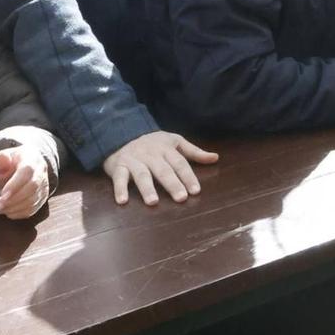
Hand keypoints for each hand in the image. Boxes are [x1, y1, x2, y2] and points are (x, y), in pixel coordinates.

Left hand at [0, 145, 53, 219]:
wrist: (22, 166)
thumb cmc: (8, 164)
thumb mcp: (0, 159)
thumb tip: (3, 158)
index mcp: (31, 158)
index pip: (27, 171)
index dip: (15, 185)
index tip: (1, 196)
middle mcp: (41, 171)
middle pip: (32, 188)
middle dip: (12, 200)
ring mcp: (44, 185)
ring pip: (33, 201)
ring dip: (13, 208)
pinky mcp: (42, 197)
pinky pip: (33, 209)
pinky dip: (18, 213)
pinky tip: (6, 211)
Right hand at [102, 130, 218, 206]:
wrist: (121, 132)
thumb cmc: (152, 142)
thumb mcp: (174, 141)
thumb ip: (194, 152)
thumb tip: (216, 158)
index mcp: (166, 149)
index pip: (180, 163)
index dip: (188, 176)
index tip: (196, 191)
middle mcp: (151, 155)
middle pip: (163, 170)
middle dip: (172, 184)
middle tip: (181, 198)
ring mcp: (134, 160)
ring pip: (142, 175)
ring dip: (147, 188)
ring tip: (153, 202)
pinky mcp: (118, 166)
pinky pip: (119, 178)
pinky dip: (119, 189)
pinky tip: (122, 201)